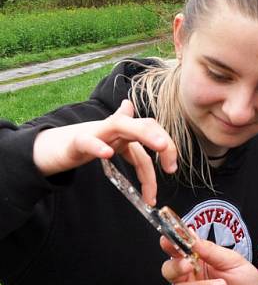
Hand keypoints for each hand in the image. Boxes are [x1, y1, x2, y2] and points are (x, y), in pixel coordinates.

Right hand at [32, 100, 177, 205]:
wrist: (58, 147)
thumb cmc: (92, 143)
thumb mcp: (118, 142)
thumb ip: (135, 139)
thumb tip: (142, 115)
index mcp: (128, 131)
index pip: (153, 133)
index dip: (167, 149)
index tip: (172, 169)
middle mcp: (115, 128)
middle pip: (143, 125)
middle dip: (162, 139)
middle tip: (172, 163)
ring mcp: (97, 132)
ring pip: (121, 125)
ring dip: (144, 134)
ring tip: (161, 146)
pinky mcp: (77, 142)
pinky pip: (87, 141)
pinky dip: (97, 147)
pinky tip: (107, 154)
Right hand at [161, 237, 257, 284]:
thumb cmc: (246, 280)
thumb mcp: (232, 260)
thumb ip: (211, 251)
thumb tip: (192, 238)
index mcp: (196, 263)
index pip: (176, 253)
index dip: (169, 245)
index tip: (166, 240)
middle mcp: (190, 281)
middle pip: (169, 272)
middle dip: (176, 267)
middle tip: (190, 264)